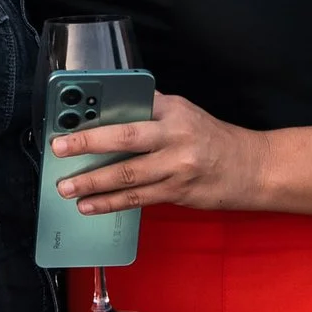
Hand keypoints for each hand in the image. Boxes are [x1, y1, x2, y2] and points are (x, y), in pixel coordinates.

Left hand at [51, 91, 265, 213]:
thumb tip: (112, 108)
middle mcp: (175, 135)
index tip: (71, 117)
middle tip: (58, 149)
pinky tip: (90, 206)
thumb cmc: (213, 139)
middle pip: (125, 138)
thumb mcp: (185, 113)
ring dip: (93, 182)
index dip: (100, 111)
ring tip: (67, 187)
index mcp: (173, 110)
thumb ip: (152, 110)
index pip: (131, 105)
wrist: (252, 168)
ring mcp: (177, 166)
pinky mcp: (177, 192)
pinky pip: (137, 198)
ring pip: (127, 174)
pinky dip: (110, 203)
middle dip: (87, 144)